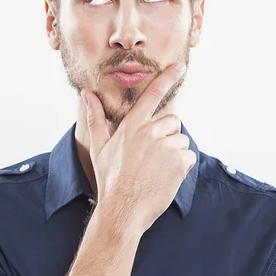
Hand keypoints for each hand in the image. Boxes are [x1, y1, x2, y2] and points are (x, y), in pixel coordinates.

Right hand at [81, 61, 194, 234]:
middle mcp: (150, 133)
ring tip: (157, 168)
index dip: (168, 77)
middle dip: (167, 133)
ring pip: (181, 139)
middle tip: (153, 154)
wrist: (123, 210)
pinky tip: (166, 176)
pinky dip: (182, 166)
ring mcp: (166, 147)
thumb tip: (86, 94)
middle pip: (173, 120)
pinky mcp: (179, 163)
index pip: (152, 94)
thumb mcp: (99, 147)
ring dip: (174, 151)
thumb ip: (96, 117)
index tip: (181, 66)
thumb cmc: (110, 180)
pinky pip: (189, 156)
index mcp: (132, 126)